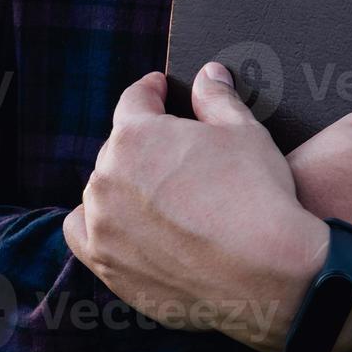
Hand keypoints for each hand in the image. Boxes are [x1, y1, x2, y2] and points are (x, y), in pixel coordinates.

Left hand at [63, 64, 333, 351]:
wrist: (268, 276)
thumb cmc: (260, 198)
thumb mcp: (245, 133)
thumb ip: (217, 98)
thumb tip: (208, 74)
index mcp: (135, 135)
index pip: (135, 100)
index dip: (152, 91)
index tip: (160, 90)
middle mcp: (108, 177)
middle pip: (118, 148)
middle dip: (145, 144)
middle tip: (175, 153)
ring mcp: (103, 223)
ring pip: (103, 190)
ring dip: (124, 185)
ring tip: (156, 192)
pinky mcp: (106, 263)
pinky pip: (83, 233)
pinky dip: (98, 223)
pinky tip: (121, 222)